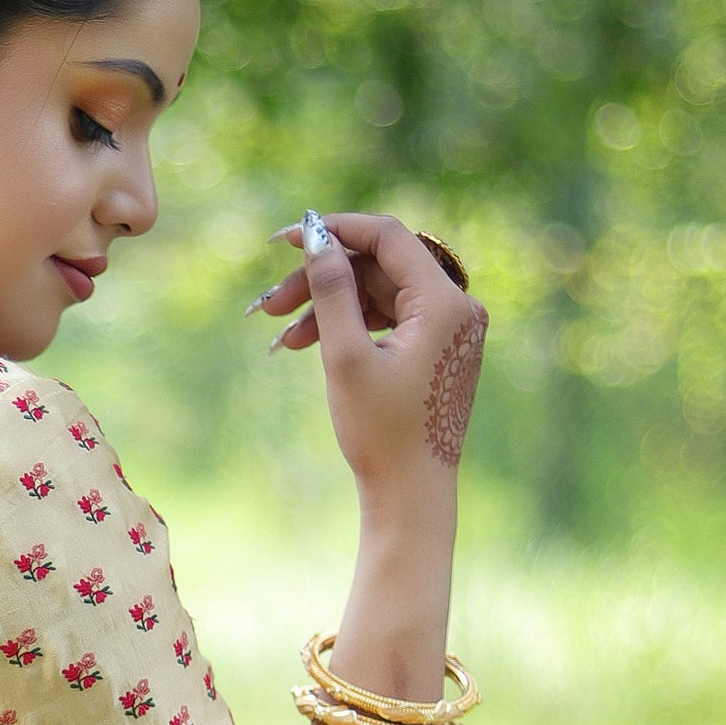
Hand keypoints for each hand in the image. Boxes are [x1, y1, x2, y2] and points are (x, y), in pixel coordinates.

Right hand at [254, 210, 488, 504]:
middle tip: (268, 304)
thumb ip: (330, 290)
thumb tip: (315, 236)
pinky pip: (387, 318)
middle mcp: (457, 307)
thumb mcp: (345, 355)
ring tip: (280, 333)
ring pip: (378, 293)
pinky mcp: (436, 348)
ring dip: (328, 305)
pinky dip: (348, 325)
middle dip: (322, 280)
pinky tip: (306, 343)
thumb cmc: (381, 432)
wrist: (411, 494)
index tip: (285, 240)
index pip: (388, 237)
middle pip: (378, 267)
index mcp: (446, 303)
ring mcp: (449, 328)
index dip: (335, 231)